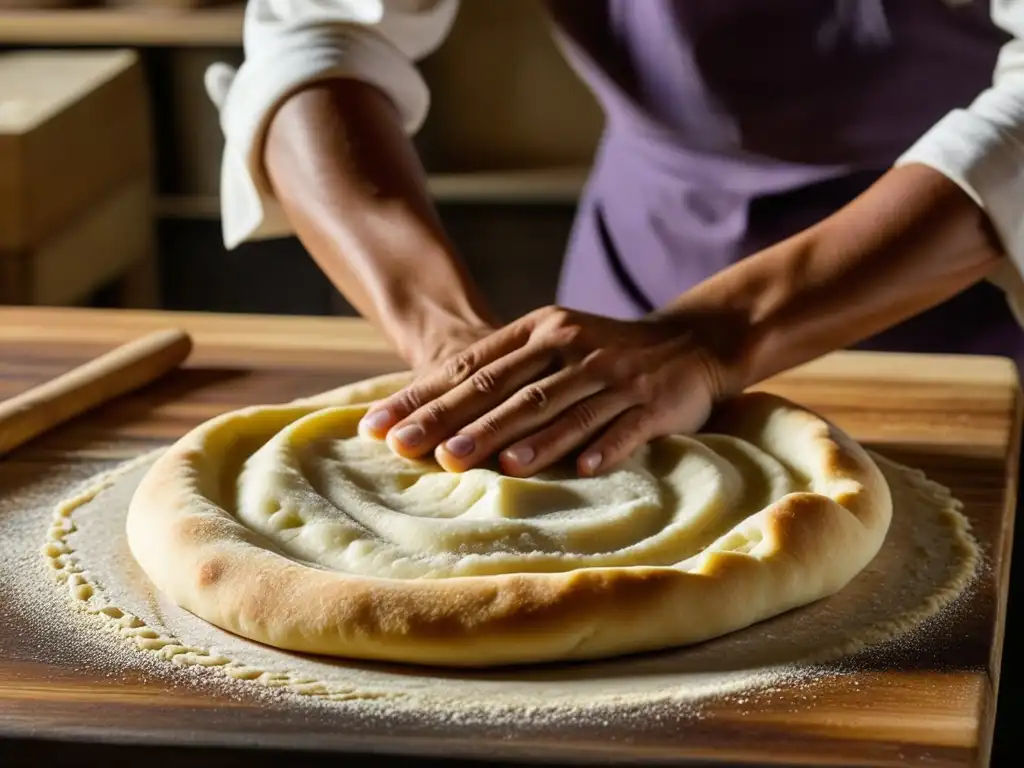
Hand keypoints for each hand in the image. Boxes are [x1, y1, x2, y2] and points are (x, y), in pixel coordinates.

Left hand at [358, 306, 736, 476]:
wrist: (690, 342)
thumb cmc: (602, 351)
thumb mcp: (551, 341)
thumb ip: (501, 367)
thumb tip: (429, 406)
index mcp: (541, 330)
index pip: (471, 367)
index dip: (424, 398)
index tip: (380, 428)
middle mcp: (573, 349)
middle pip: (508, 390)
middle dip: (456, 422)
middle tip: (412, 450)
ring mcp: (615, 377)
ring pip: (562, 410)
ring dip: (524, 440)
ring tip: (486, 465)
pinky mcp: (652, 403)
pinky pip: (625, 429)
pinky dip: (603, 447)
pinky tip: (581, 468)